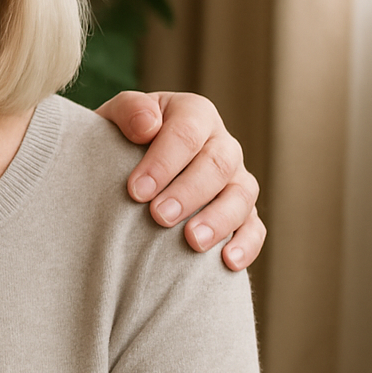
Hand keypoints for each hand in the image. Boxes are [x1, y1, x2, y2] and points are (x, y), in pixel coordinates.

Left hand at [95, 91, 264, 271]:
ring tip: (193, 241)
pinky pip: (254, 227)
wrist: (125, 163)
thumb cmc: (122, 137)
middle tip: (159, 216)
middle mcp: (222, 144)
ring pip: (241, 195)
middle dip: (188, 192)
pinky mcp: (243, 211)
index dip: (163, 162)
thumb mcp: (117, 116)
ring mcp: (236, 178)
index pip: (186, 133)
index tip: (136, 190)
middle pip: (217, 164)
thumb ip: (129, 110)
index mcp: (194, 114)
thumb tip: (147, 125)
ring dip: (219, 219)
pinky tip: (228, 262)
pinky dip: (246, 244)